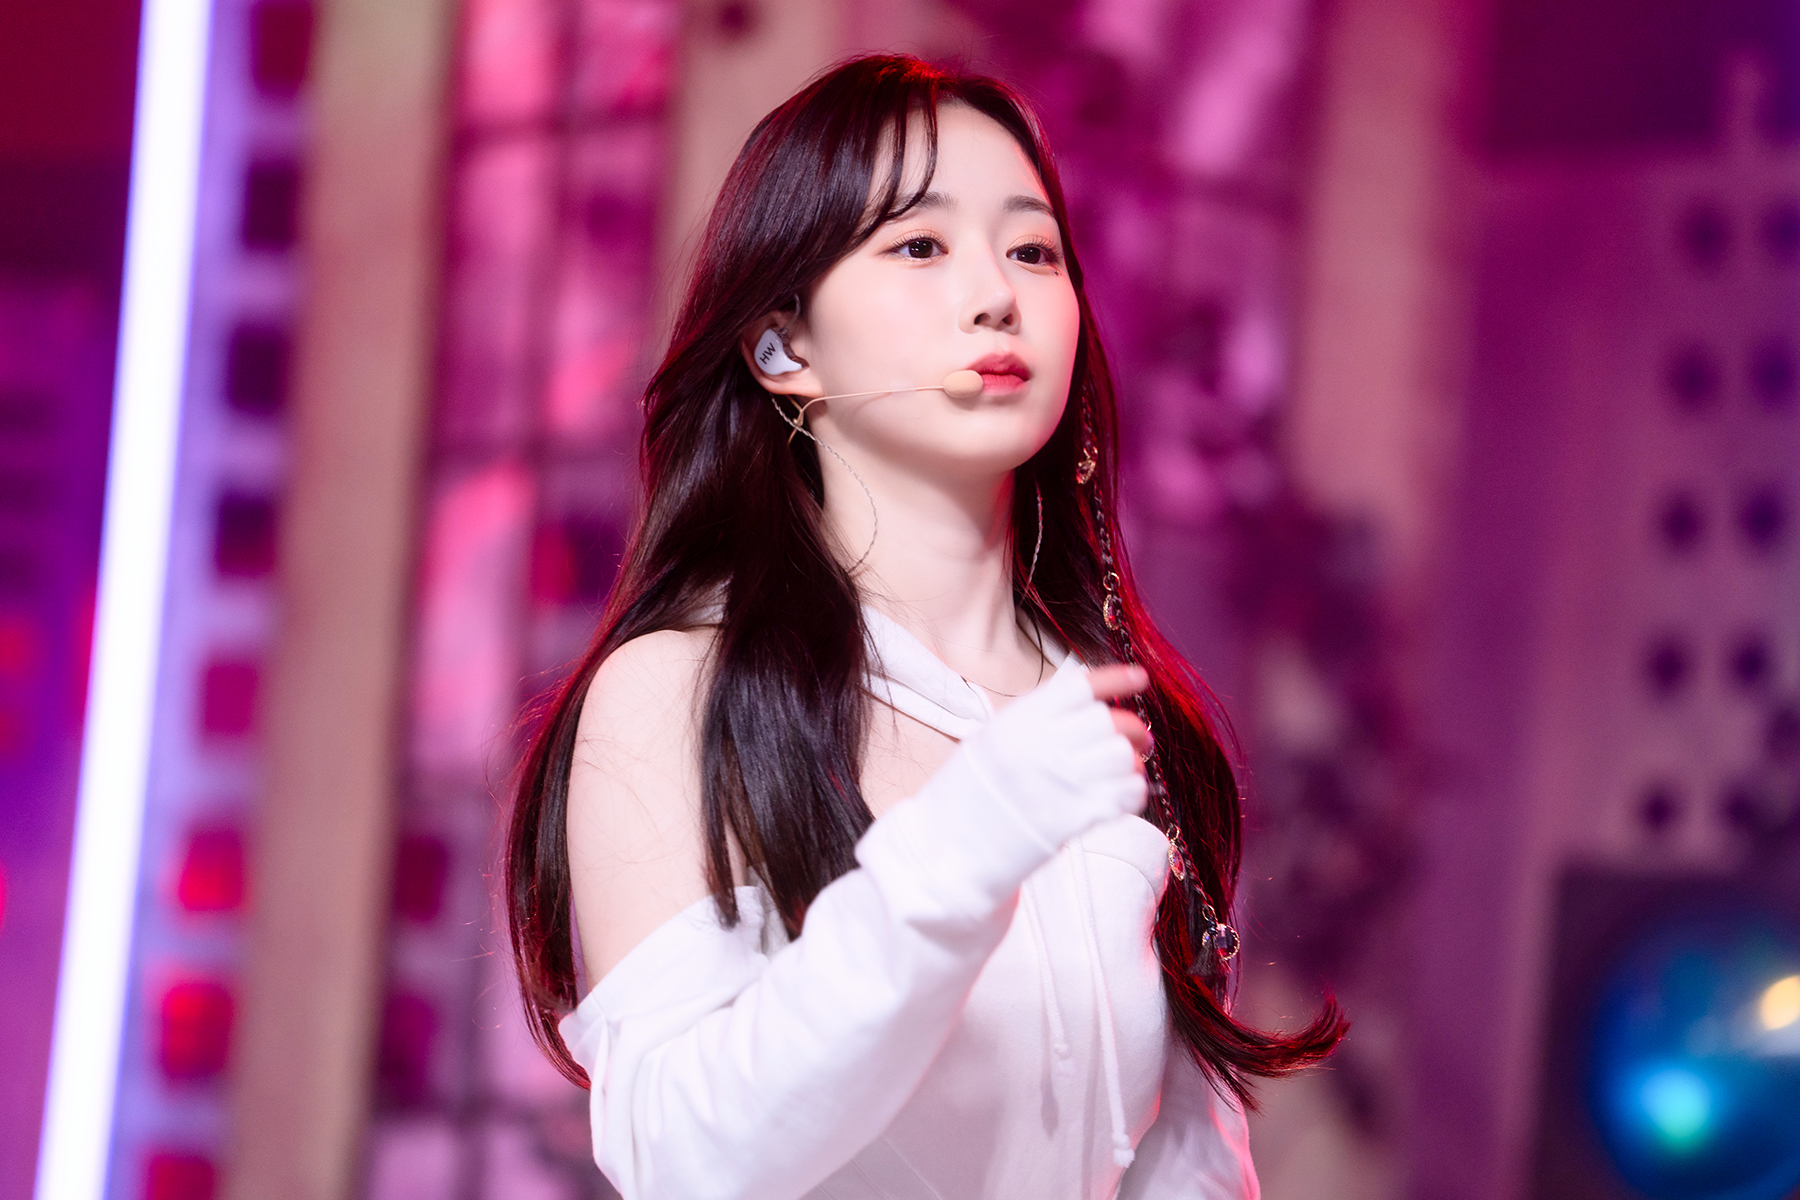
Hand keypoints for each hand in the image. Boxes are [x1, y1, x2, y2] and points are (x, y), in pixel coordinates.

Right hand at [931, 659, 1151, 852]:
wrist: (949, 848)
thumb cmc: (971, 793)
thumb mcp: (993, 738)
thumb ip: (1036, 718)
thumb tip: (1087, 698)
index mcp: (1019, 721)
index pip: (1080, 688)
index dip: (1116, 679)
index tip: (1140, 677)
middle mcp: (1041, 746)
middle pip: (1108, 721)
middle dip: (1132, 729)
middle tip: (1139, 741)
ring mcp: (1058, 782)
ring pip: (1122, 756)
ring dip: (1132, 763)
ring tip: (1126, 773)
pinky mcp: (1073, 818)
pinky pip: (1125, 794)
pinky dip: (1132, 792)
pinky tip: (1121, 798)